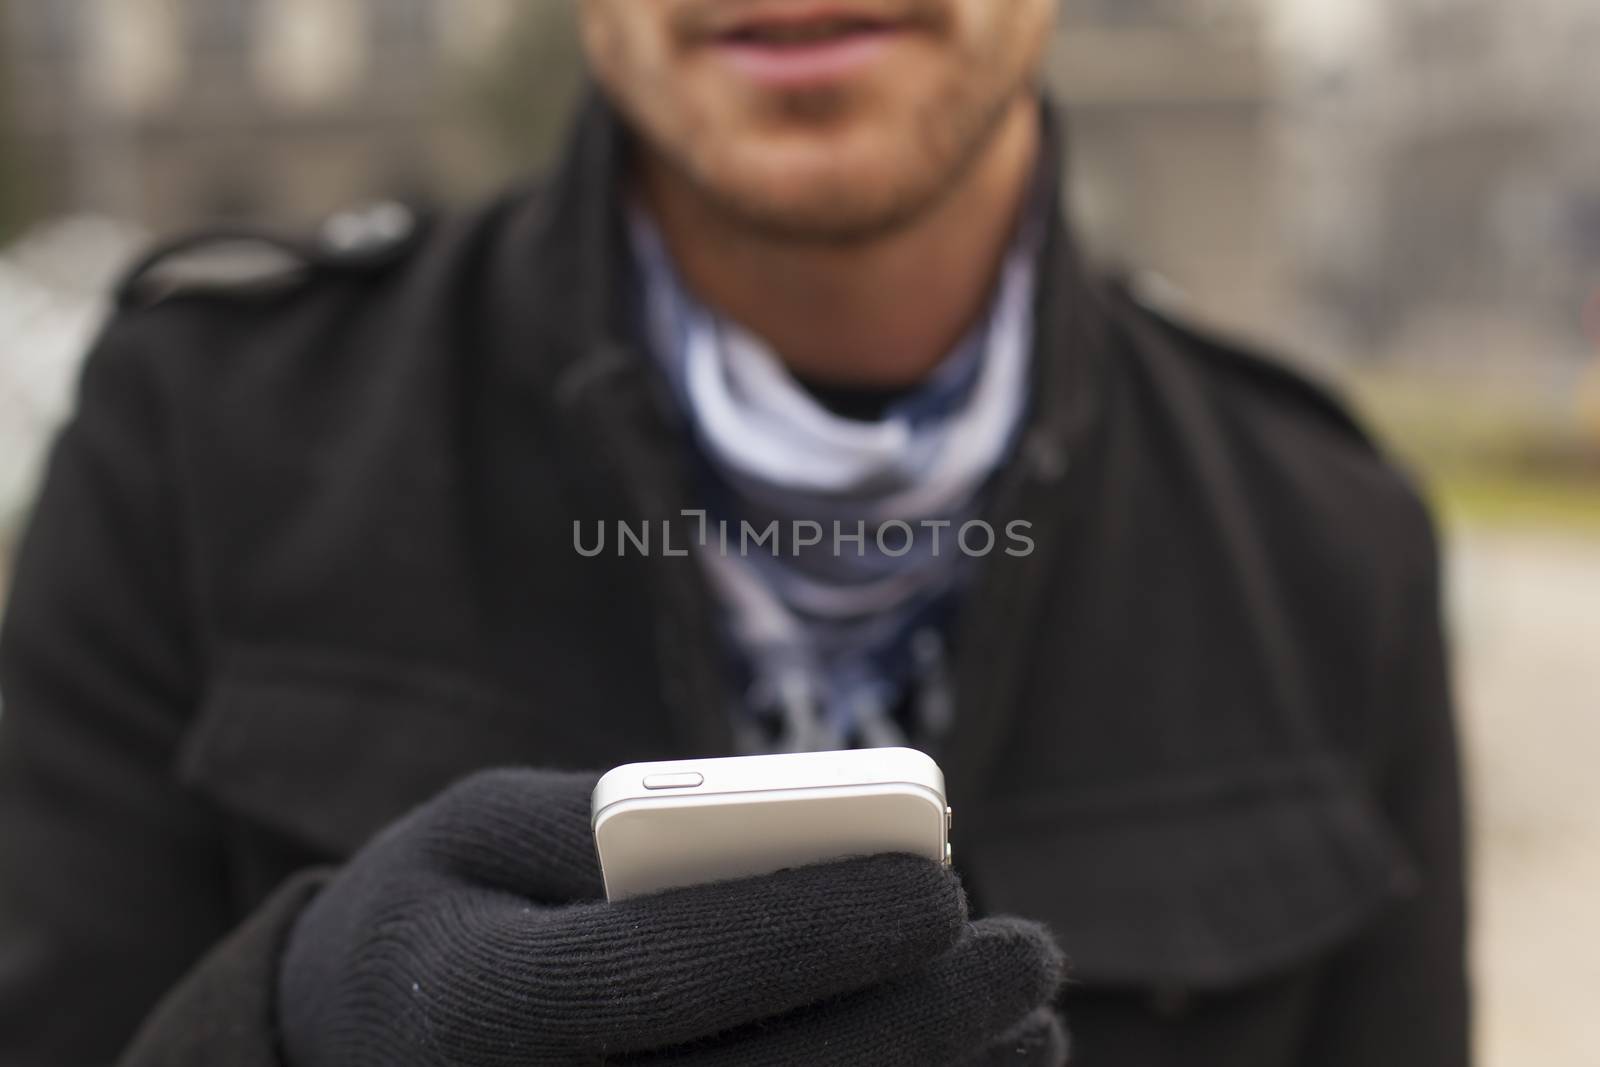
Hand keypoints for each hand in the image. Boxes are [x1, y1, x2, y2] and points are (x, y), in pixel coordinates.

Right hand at [278, 768, 1065, 1065]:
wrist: (358, 1051)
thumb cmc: (444, 916)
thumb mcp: (484, 827)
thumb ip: (615, 822)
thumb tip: (794, 831)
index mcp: (471, 1009)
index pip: (650, 976)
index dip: (805, 929)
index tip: (941, 881)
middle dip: (915, 1027)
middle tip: (1028, 956)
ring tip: (1032, 1030)